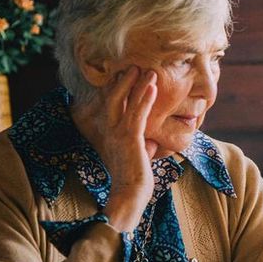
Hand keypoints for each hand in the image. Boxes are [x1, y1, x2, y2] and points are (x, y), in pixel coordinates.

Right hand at [73, 65, 157, 230]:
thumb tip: (150, 143)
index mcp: (109, 134)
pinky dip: (145, 99)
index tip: (124, 74)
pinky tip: (153, 87)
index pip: (110, 106)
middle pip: (112, 98)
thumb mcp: (137, 159)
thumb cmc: (134, 181)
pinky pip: (138, 115)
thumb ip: (141, 147)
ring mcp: (118, 135)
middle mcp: (109, 131)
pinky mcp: (130, 140)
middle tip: (133, 66)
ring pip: (125, 102)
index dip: (116, 89)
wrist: (129, 196)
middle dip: (123, 81)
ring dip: (137, 84)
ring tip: (148, 70)